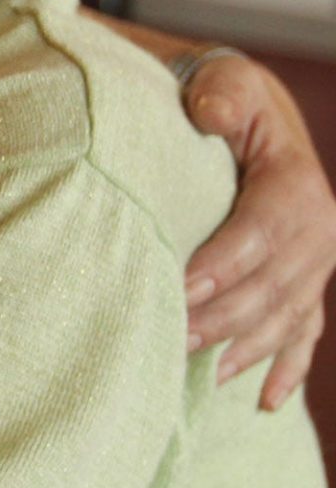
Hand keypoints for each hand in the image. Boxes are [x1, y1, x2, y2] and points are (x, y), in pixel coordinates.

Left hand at [183, 52, 335, 409]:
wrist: (242, 113)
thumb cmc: (221, 97)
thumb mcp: (225, 83)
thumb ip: (221, 95)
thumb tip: (211, 113)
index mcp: (297, 187)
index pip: (259, 235)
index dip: (222, 266)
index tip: (179, 289)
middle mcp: (317, 232)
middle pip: (270, 287)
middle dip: (223, 317)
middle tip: (171, 338)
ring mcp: (314, 264)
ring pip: (283, 318)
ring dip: (245, 348)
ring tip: (200, 374)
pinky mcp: (304, 284)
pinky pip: (303, 334)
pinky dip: (287, 369)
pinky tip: (266, 403)